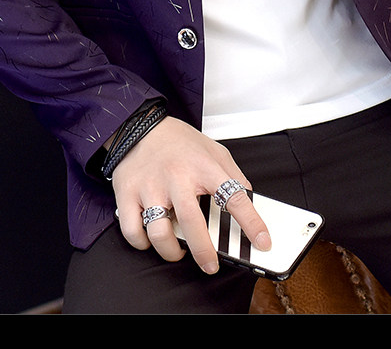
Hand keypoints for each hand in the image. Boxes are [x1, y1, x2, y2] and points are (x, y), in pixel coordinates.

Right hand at [111, 116, 270, 273]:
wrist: (141, 125)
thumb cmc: (179, 142)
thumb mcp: (215, 151)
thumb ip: (233, 176)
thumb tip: (251, 202)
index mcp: (204, 166)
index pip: (234, 197)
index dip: (252, 223)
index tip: (263, 242)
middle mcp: (177, 177)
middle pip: (193, 223)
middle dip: (204, 252)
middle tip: (210, 265)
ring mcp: (150, 186)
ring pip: (159, 232)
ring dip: (171, 251)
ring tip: (179, 251)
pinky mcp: (127, 194)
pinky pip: (133, 231)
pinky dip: (142, 243)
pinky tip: (151, 240)